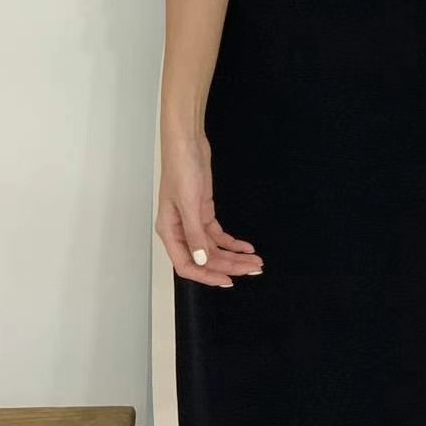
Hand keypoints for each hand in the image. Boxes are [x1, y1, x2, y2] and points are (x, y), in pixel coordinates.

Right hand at [157, 128, 263, 286]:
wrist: (187, 144)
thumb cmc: (181, 170)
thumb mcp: (189, 204)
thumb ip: (194, 235)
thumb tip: (201, 261)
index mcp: (170, 231)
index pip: (187, 265)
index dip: (207, 276)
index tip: (228, 281)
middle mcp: (180, 231)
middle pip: (205, 258)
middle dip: (230, 266)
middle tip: (253, 269)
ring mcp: (192, 222)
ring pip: (214, 248)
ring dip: (234, 256)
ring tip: (255, 261)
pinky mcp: (203, 212)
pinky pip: (218, 235)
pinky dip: (233, 243)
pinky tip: (246, 247)